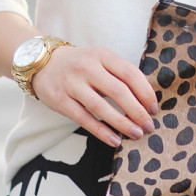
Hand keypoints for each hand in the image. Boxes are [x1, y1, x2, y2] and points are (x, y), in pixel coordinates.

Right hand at [32, 45, 158, 147]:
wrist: (41, 62)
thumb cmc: (79, 65)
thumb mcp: (99, 60)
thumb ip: (120, 74)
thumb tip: (146, 100)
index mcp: (102, 55)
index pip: (130, 74)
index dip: (145, 93)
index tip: (154, 109)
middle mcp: (87, 67)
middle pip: (119, 92)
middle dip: (137, 112)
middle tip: (149, 126)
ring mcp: (72, 84)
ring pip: (101, 107)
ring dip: (122, 123)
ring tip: (136, 134)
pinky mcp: (60, 100)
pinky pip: (84, 119)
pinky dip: (101, 131)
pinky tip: (115, 140)